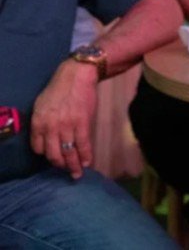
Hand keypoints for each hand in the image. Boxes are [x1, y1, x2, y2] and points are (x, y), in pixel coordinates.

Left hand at [30, 61, 98, 178]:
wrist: (76, 76)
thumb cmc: (58, 89)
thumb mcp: (42, 105)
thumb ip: (42, 122)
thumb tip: (47, 137)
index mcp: (38, 122)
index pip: (38, 148)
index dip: (46, 155)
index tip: (54, 158)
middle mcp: (50, 127)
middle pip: (53, 154)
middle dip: (60, 166)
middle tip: (66, 171)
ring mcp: (67, 126)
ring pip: (69, 152)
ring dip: (74, 165)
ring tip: (77, 173)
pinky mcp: (82, 123)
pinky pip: (83, 144)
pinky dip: (85, 156)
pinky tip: (88, 163)